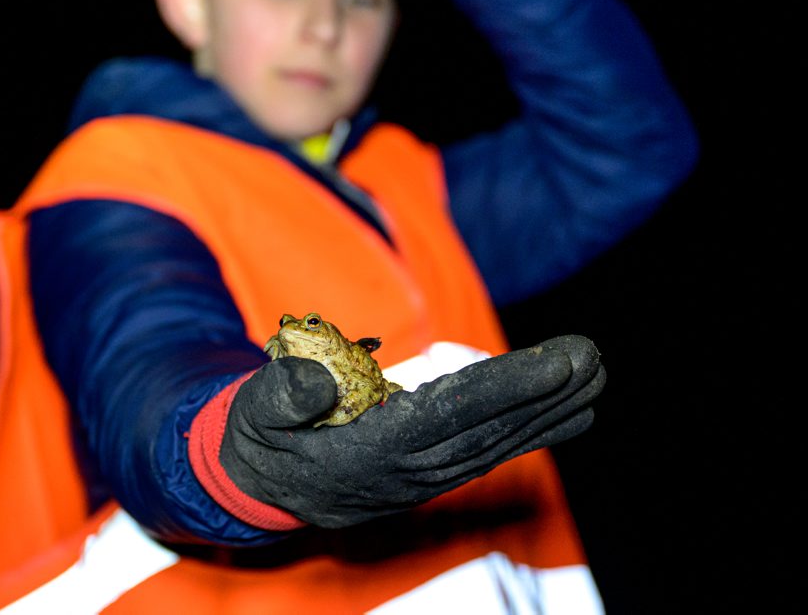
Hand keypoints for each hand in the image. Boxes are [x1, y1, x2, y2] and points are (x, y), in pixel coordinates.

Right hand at [219, 335, 604, 527]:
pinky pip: (484, 455)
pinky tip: (559, 413)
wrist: (259, 486)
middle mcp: (403, 474)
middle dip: (543, 396)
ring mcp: (419, 482)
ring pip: (493, 447)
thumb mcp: (253, 408)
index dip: (503, 388)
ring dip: (546, 415)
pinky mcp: (425, 478)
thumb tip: (318, 381)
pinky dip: (526, 434)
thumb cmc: (259, 434)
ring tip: (592, 380)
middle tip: (593, 360)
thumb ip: (281, 394)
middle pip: (485, 432)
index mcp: (365, 454)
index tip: (554, 362)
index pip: (445, 416)